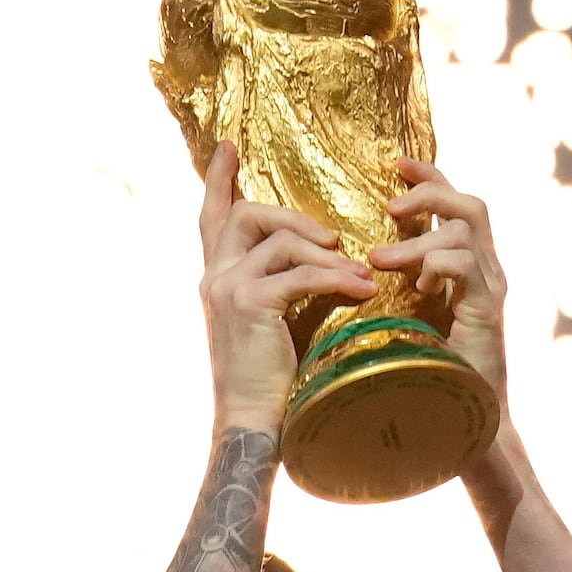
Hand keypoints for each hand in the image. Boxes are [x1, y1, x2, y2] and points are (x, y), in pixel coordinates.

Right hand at [197, 146, 372, 434]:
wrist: (254, 425)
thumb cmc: (272, 383)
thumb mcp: (273, 324)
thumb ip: (284, 286)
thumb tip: (325, 257)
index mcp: (217, 279)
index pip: (211, 218)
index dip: (219, 180)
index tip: (228, 146)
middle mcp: (214, 277)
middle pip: (247, 214)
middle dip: (294, 218)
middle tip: (332, 239)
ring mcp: (228, 288)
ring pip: (279, 240)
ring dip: (326, 254)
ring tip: (359, 275)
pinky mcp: (249, 303)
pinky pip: (300, 273)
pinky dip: (335, 279)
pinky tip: (359, 292)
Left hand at [375, 157, 507, 404]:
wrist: (464, 418)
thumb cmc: (428, 369)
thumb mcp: (407, 313)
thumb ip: (397, 282)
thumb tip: (357, 258)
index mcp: (468, 265)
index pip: (455, 203)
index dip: (429, 176)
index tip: (396, 164)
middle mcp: (486, 269)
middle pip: (470, 203)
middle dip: (429, 192)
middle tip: (390, 206)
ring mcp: (490, 288)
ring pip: (462, 231)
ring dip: (417, 240)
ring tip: (380, 261)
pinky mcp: (487, 309)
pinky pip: (463, 266)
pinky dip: (435, 267)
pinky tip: (417, 290)